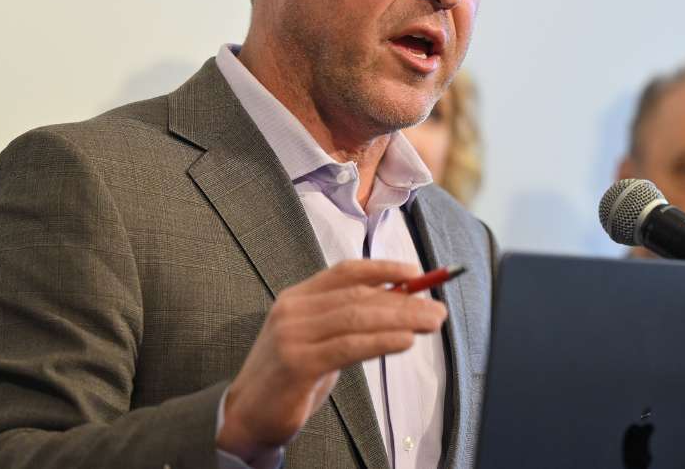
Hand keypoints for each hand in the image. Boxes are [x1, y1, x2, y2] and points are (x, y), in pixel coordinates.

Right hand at [217, 260, 446, 458]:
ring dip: (402, 319)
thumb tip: (401, 305)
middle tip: (438, 309)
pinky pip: (349, 346)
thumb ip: (350, 322)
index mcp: (298, 298)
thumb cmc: (290, 377)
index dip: (383, 269)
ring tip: (432, 323)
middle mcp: (293, 310)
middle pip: (358, 296)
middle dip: (405, 300)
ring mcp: (292, 335)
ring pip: (357, 318)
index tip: (416, 273)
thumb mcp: (319, 341)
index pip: (345, 272)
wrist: (246, 415)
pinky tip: (406, 340)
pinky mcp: (297, 363)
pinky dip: (381, 341)